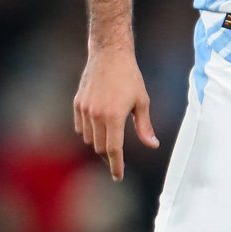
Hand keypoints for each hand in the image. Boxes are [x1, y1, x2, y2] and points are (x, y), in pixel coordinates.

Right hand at [73, 47, 157, 180]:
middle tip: (117, 158)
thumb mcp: (142, 101)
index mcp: (114, 117)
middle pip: (100, 147)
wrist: (109, 54)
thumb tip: (153, 145)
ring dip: (99, 143)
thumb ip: (145, 126)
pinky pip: (81, 127)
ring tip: (110, 137)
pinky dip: (88, 132)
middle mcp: (97, 115)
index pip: (113, 150)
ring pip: (89, 139)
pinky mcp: (77, 103)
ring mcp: (85, 109)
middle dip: (109, 155)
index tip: (118, 176)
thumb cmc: (130, 77)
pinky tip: (99, 126)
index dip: (116, 165)